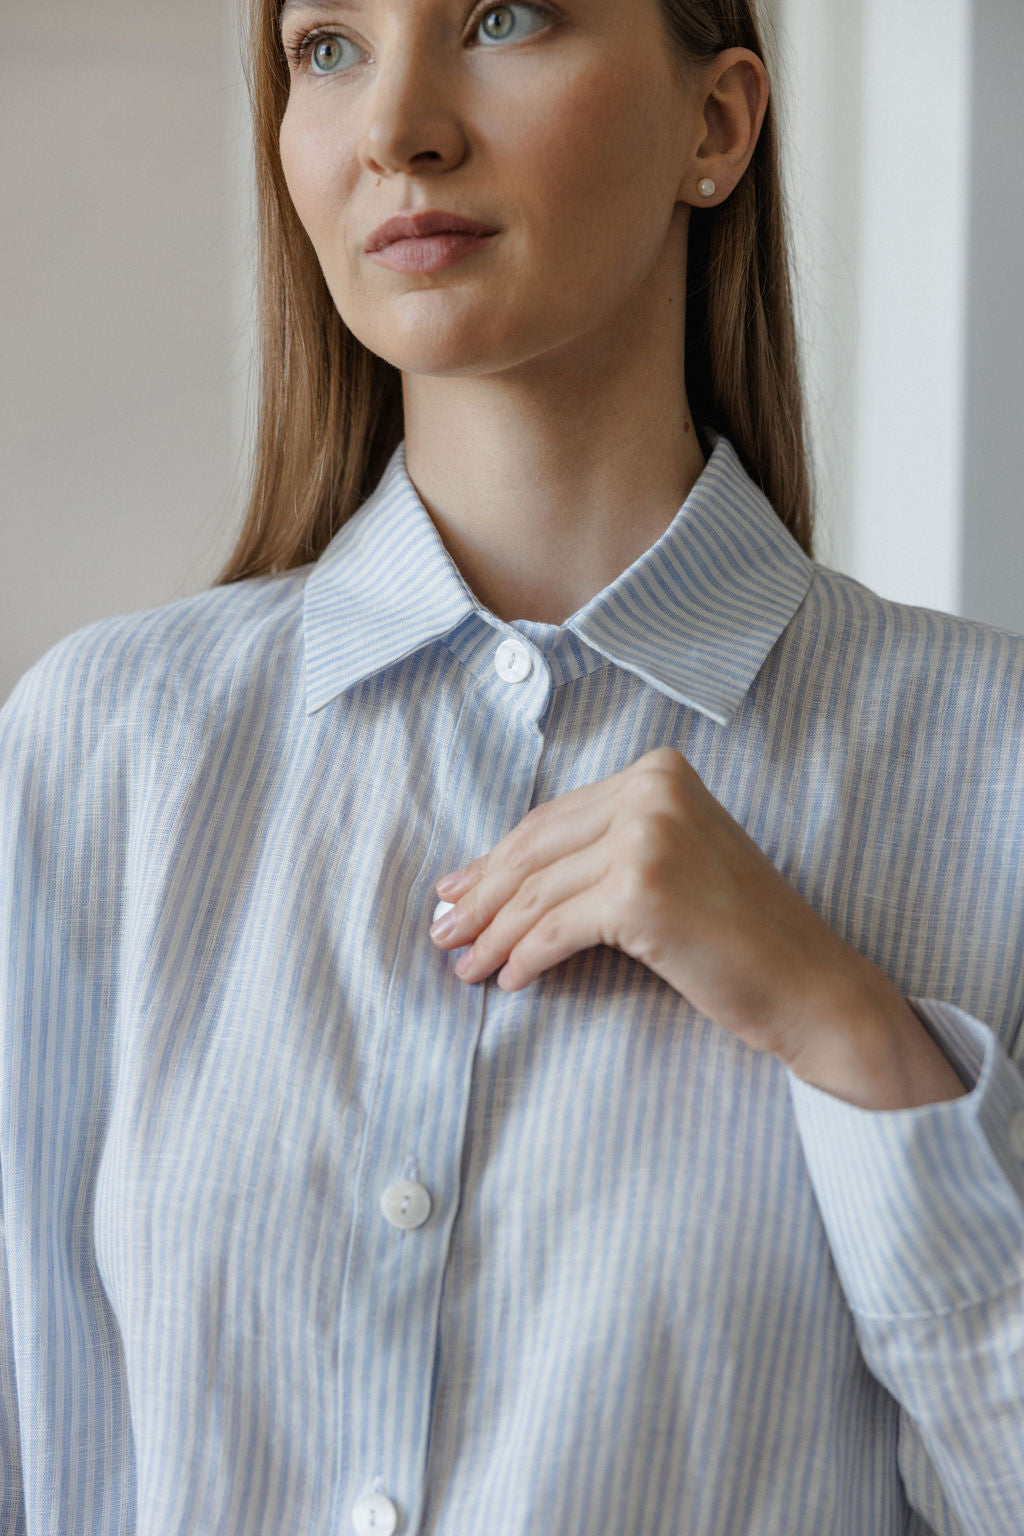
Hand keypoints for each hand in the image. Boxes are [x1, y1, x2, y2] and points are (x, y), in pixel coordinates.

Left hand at [429, 746, 893, 1067]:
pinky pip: (556, 930)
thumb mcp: (668, 865)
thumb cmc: (738, 935)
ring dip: (493, 935)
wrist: (811, 986)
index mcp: (659, 772)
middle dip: (481, 898)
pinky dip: (524, 957)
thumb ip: (594, 855)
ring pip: (539, 892)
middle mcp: (654, 791)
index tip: (456, 893)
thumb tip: (481, 877)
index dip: (494, 861)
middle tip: (445, 935)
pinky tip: (510, 980)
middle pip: (536, 850)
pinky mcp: (642, 892)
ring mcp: (650, 837)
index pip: (551, 820)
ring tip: (466, 967)